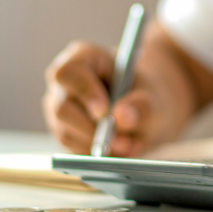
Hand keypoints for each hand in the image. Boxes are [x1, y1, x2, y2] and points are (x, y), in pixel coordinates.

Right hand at [42, 41, 169, 156]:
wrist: (145, 113)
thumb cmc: (146, 96)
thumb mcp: (153, 98)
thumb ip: (142, 106)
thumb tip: (121, 117)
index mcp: (83, 58)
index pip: (70, 72)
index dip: (84, 92)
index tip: (104, 112)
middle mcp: (64, 83)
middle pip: (62, 108)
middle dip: (92, 128)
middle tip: (122, 141)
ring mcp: (59, 108)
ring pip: (66, 132)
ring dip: (96, 144)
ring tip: (127, 145)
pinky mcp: (63, 132)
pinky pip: (71, 149)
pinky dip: (94, 154)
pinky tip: (116, 149)